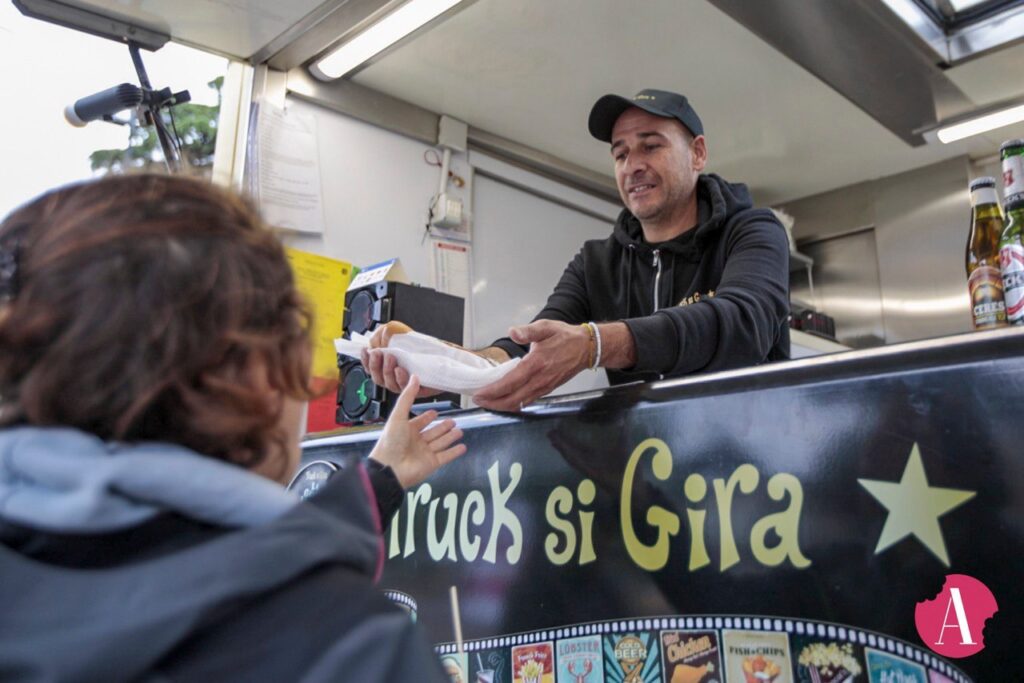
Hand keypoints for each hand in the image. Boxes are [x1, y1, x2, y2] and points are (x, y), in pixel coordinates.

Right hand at [360, 321, 439, 397]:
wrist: (446, 354)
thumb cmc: (423, 346)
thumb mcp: (400, 336)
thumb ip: (385, 336)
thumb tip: (373, 340)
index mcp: (389, 368)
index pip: (371, 368)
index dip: (365, 361)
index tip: (365, 350)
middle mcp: (395, 378)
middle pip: (377, 378)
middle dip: (375, 365)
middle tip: (378, 353)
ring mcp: (406, 385)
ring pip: (389, 384)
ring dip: (387, 370)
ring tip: (390, 357)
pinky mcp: (417, 390)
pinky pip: (405, 388)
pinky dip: (401, 379)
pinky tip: (400, 370)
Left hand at [368, 375, 466, 486]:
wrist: (390, 468)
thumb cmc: (391, 441)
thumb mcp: (398, 415)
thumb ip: (408, 397)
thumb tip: (414, 377)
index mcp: (406, 430)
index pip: (419, 422)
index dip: (426, 417)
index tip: (434, 412)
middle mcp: (416, 441)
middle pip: (433, 432)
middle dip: (442, 427)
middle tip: (452, 421)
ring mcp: (424, 453)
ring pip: (441, 442)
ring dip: (450, 437)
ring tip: (459, 431)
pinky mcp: (432, 464)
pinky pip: (446, 456)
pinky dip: (454, 452)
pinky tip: (462, 447)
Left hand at [472, 320, 589, 411]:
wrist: (586, 348)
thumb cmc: (565, 336)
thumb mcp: (546, 327)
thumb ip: (528, 330)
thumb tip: (513, 332)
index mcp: (537, 363)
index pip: (510, 382)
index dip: (492, 391)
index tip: (478, 394)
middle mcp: (540, 379)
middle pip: (513, 400)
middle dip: (493, 403)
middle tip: (478, 401)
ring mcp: (545, 387)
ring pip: (520, 403)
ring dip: (502, 406)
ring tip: (488, 402)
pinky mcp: (548, 390)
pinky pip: (528, 401)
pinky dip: (514, 404)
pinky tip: (505, 400)